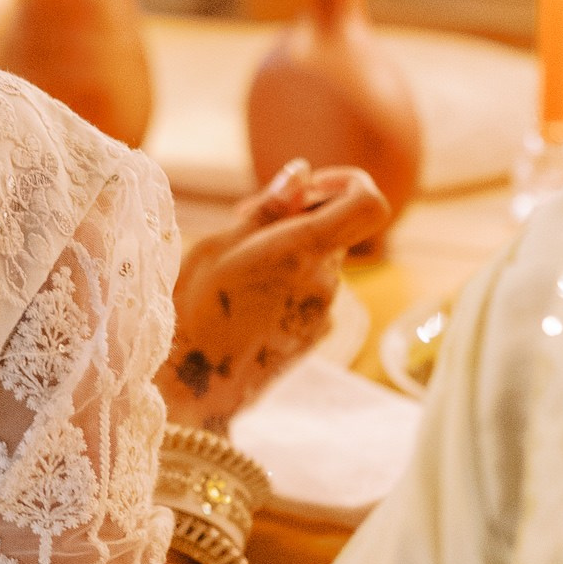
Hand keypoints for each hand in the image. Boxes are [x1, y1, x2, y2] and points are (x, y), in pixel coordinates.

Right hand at [159, 160, 388, 427]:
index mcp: (304, 251)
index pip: (369, 203)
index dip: (347, 182)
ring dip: (288, 250)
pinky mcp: (315, 334)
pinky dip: (288, 281)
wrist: (193, 391)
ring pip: (320, 259)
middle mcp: (326, 281)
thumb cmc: (195, 312)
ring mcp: (324, 312)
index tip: (306, 188)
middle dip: (297, 215)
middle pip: (335, 227)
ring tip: (236, 266)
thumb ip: (269, 208)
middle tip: (242, 222)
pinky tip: (246, 298)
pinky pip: (311, 290)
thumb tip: (303, 172)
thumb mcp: (218, 244)